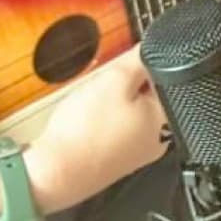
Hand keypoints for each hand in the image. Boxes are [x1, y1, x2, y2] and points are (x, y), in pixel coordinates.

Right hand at [24, 47, 166, 212]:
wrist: (53, 173)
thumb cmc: (85, 132)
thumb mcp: (115, 79)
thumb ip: (140, 59)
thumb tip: (156, 47)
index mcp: (167, 120)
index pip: (166, 76)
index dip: (140, 65)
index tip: (122, 67)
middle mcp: (158, 139)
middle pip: (148, 92)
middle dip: (125, 82)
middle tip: (103, 88)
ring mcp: (137, 150)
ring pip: (129, 107)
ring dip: (111, 99)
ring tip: (93, 106)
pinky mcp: (116, 156)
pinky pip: (115, 125)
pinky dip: (102, 117)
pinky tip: (87, 120)